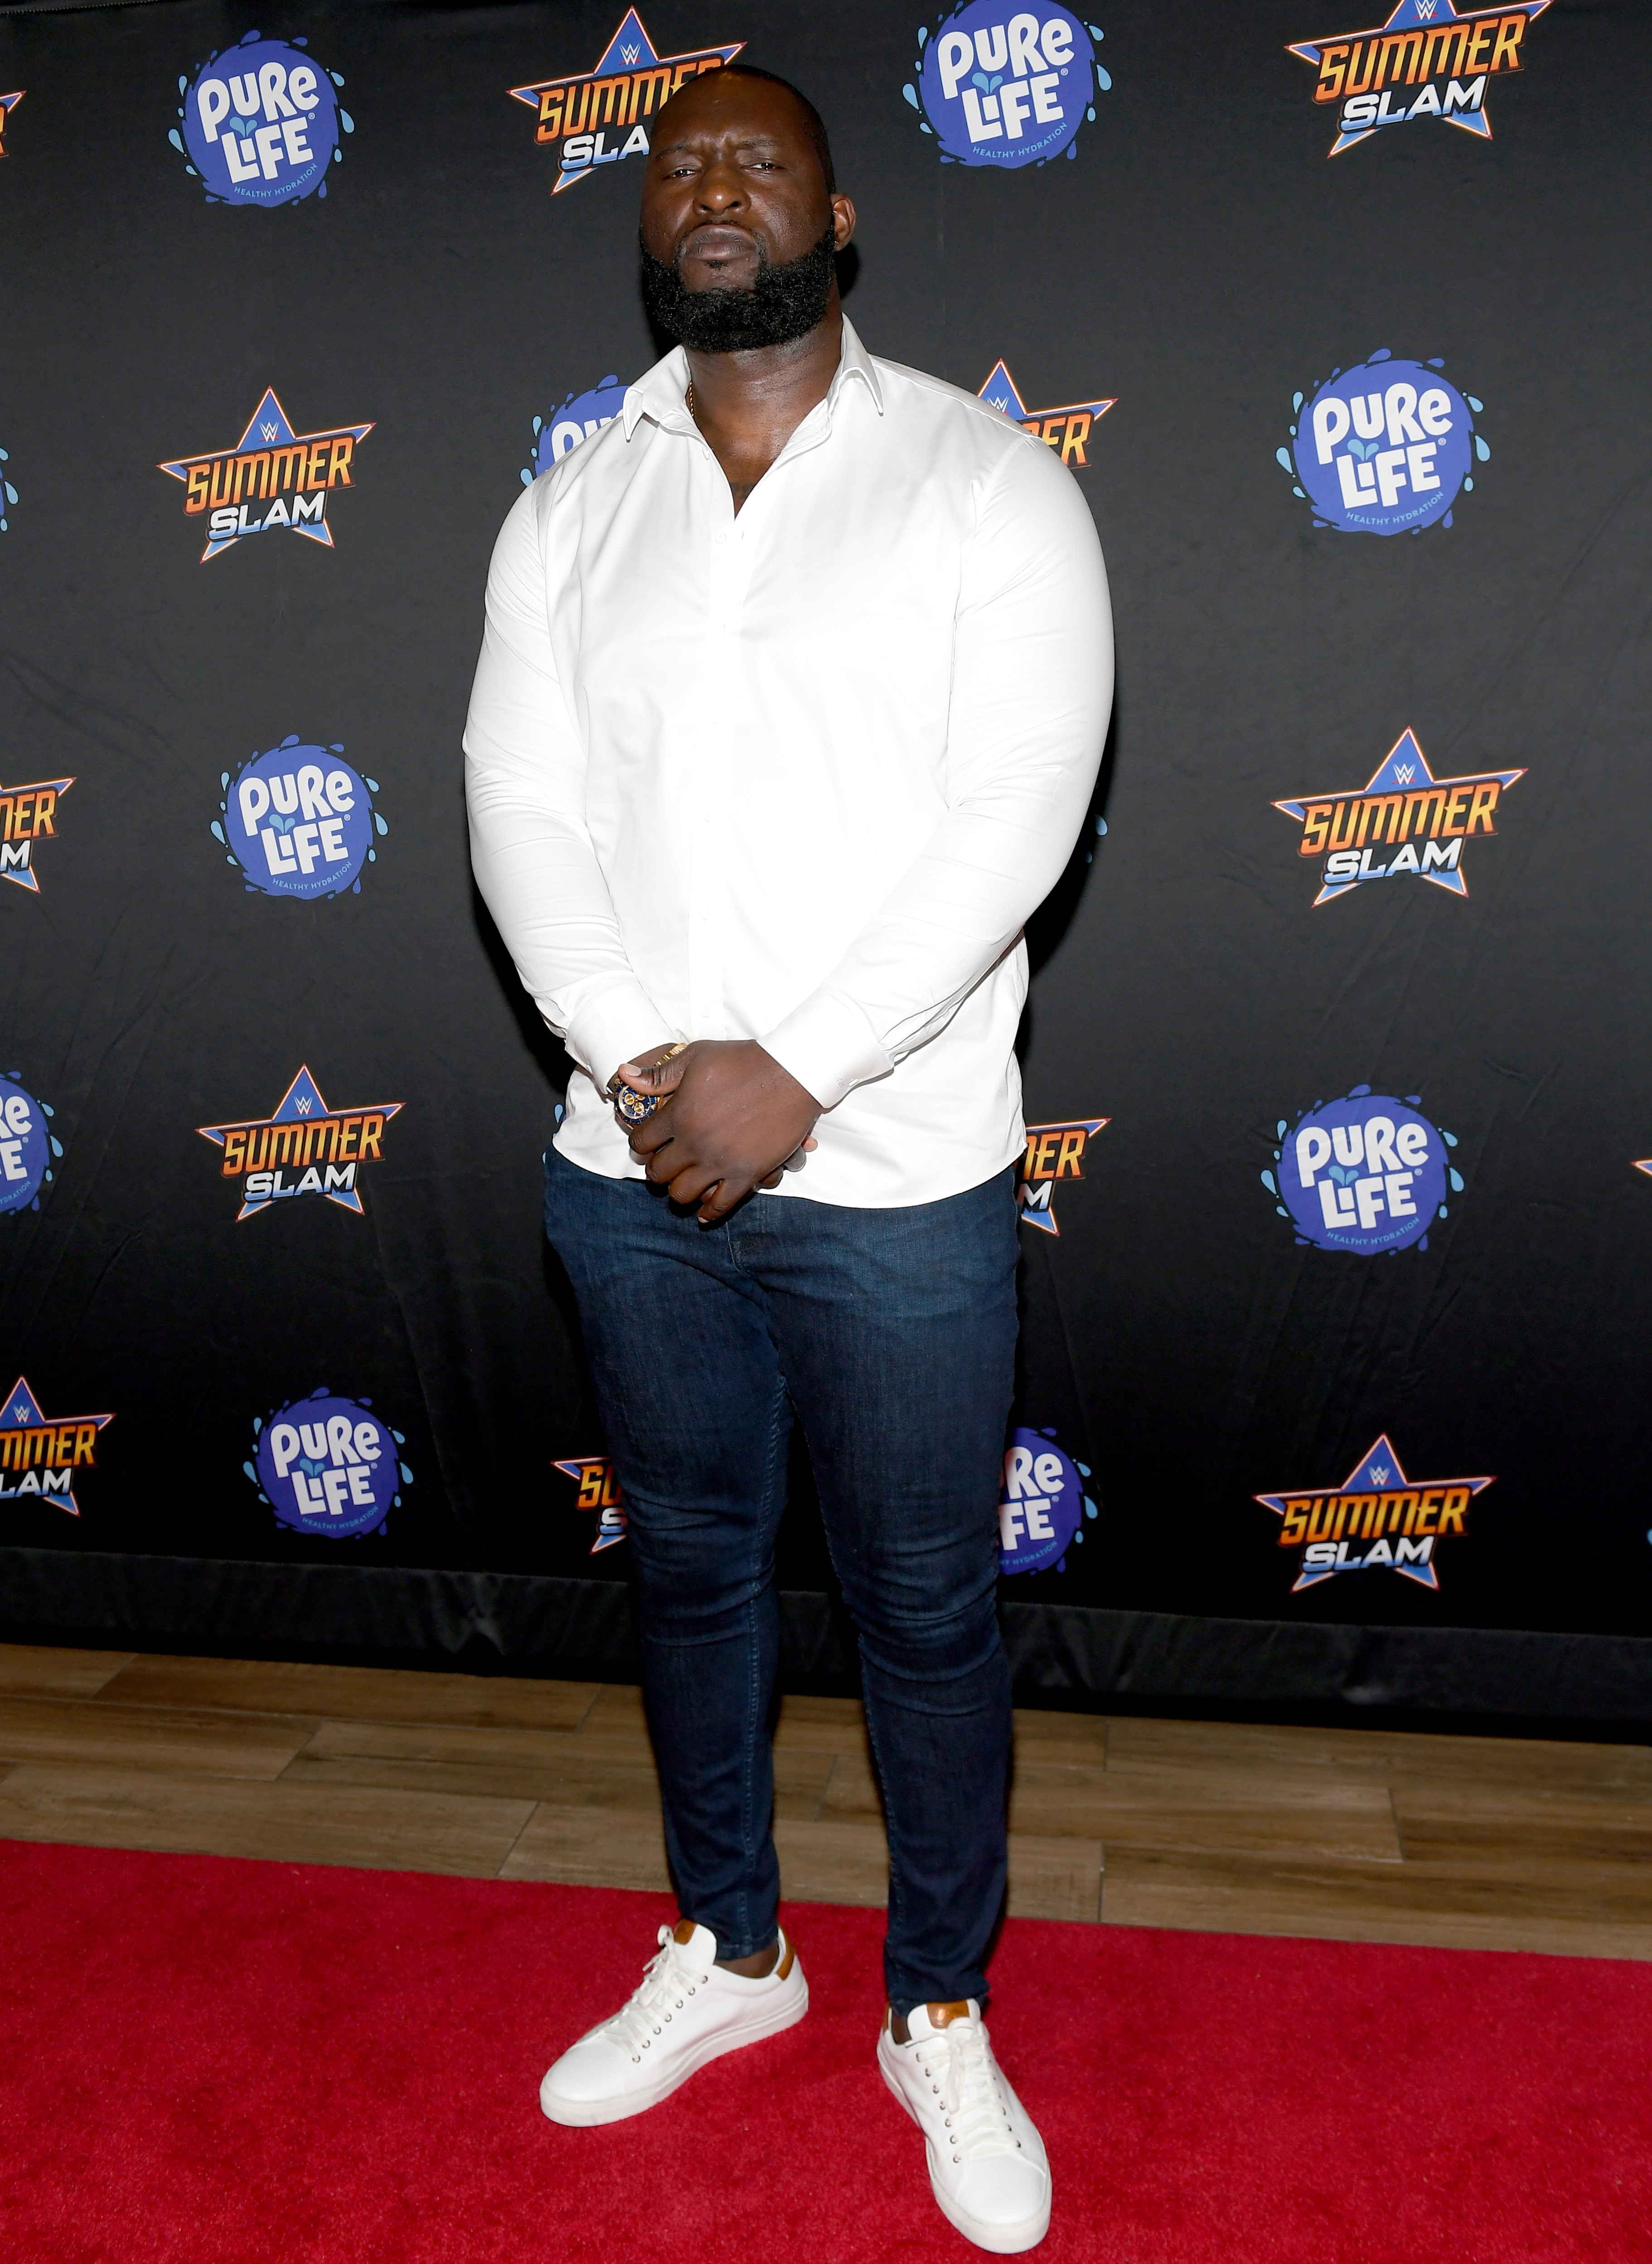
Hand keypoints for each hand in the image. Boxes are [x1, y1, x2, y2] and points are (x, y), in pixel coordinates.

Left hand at [619, 1040, 818, 1221]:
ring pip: (683, 1194)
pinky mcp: (747, 1174)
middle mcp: (694, 1143)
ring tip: (682, 1183)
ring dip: (678, 1191)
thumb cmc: (743, 1061)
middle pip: (659, 1172)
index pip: (641, 1142)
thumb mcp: (696, 1057)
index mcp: (678, 1115)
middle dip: (656, 1169)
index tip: (645, 1144)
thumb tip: (624, 1074)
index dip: (639, 1144)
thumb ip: (659, 1074)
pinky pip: (721, 1204)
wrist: (791, 1073)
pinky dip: (709, 1212)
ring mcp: (720, 1162)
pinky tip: (703, 1214)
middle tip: (663, 1164)